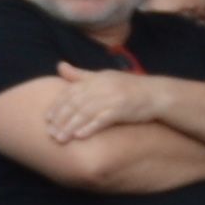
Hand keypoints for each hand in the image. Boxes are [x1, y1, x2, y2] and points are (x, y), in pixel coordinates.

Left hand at [34, 68, 154, 146]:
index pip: (70, 92)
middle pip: (75, 103)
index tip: (47, 119)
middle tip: (50, 133)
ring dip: (71, 127)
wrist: (157, 94)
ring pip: (86, 113)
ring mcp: (112, 97)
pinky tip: (80, 136)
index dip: (57, 106)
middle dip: (61, 119)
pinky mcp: (122, 108)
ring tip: (60, 139)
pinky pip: (103, 119)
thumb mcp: (103, 77)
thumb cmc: (127, 87)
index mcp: (96, 79)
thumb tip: (59, 65)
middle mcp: (102, 86)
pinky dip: (90, 127)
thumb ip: (80, 75)